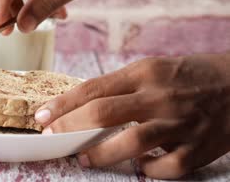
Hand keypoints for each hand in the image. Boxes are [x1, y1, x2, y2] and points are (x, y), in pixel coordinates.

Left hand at [34, 54, 229, 178]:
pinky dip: (147, 171)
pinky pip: (165, 168)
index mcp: (145, 72)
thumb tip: (81, 105)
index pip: (93, 88)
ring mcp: (180, 123)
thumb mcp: (153, 69)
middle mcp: (159, 96)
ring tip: (85, 158)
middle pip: (102, 113)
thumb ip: (120, 86)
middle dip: (69, 127)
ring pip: (129, 143)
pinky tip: (139, 167)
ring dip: (100, 154)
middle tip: (52, 137)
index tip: (42, 116)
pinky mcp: (199, 148)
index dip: (63, 104)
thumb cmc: (189, 76)